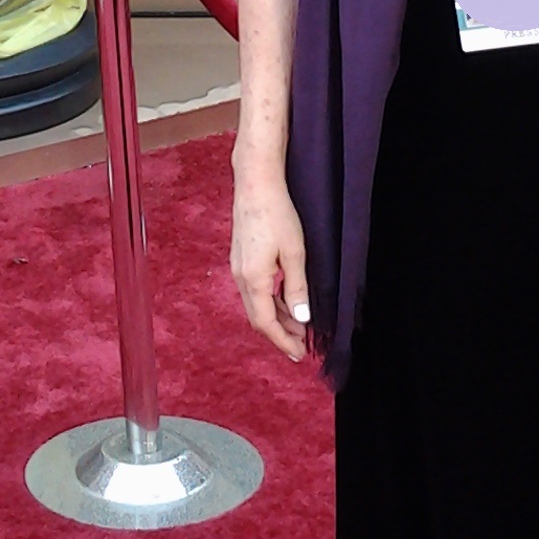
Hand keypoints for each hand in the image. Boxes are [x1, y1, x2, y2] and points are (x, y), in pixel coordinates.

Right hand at [230, 164, 310, 362]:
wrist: (255, 184)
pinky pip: (254, 289)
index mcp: (253, 279)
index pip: (266, 323)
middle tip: (301, 345)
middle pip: (258, 317)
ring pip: (256, 303)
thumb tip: (301, 318)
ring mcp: (238, 267)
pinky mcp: (241, 257)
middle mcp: (240, 277)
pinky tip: (286, 299)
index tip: (298, 354)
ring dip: (276, 317)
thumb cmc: (277, 214)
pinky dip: (270, 300)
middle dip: (279, 333)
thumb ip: (296, 288)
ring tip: (298, 324)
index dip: (282, 341)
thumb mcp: (294, 253)